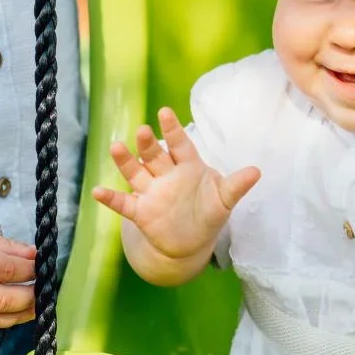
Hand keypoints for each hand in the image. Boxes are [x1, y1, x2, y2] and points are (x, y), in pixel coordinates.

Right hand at [0, 207, 37, 330]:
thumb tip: (34, 256)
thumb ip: (3, 247)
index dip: (32, 271)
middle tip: (45, 290)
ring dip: (17, 316)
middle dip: (30, 297)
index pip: (9, 272)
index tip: (45, 267)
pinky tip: (7, 313)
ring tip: (33, 307)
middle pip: (4, 300)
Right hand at [92, 107, 260, 258]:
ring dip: (126, 161)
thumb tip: (257, 171)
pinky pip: (123, 203)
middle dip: (148, 144)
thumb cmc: (208, 212)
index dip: (172, 130)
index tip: (165, 112)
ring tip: (116, 147)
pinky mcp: (141, 212)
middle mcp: (166, 175)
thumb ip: (237, 185)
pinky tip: (97, 192)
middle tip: (143, 130)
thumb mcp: (224, 199)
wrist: (191, 241)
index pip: (179, 144)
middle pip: (155, 156)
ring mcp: (151, 192)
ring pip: (136, 173)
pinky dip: (110, 198)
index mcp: (187, 166)